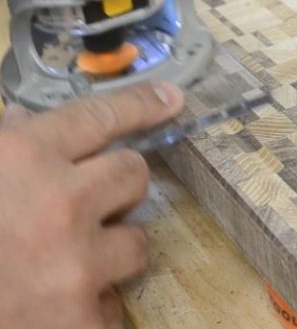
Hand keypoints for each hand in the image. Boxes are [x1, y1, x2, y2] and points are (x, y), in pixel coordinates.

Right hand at [0, 82, 183, 328]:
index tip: (170, 99)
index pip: (99, 116)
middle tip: (81, 209)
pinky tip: (50, 309)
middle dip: (115, 190)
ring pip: (137, 241)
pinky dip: (89, 307)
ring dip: (107, 253)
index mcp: (16, 158)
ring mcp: (77, 265)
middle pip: (134, 174)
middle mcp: (58, 202)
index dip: (139, 105)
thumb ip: (2, 154)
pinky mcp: (83, 321)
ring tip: (61, 266)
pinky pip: (115, 304)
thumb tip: (27, 120)